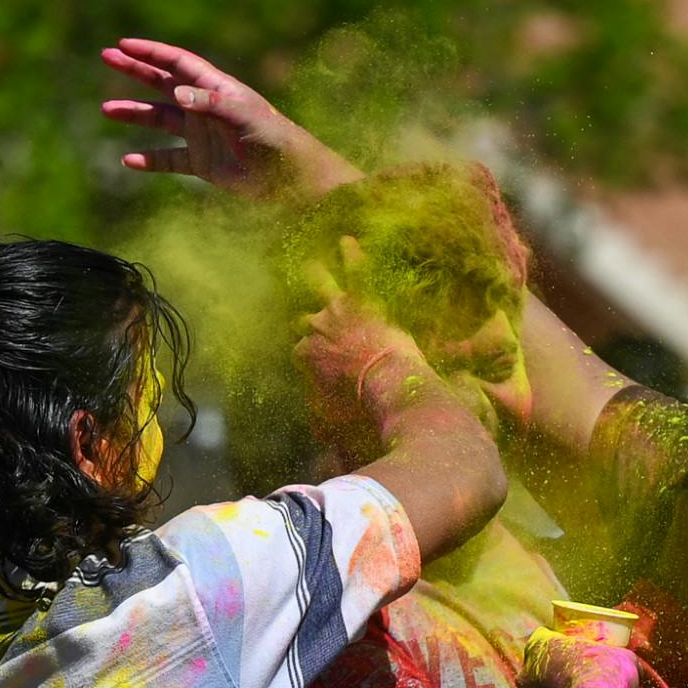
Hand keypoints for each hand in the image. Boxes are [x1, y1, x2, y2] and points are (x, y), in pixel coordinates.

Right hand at [101, 39, 361, 197]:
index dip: (152, 53)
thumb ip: (210, 104)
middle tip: (106, 56)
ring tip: (107, 109)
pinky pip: (170, 159)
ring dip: (135, 114)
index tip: (124, 45)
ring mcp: (202, 135)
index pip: (178, 63)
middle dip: (135, 70)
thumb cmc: (273, 140)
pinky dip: (150, 160)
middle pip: (163, 83)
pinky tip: (130, 161)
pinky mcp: (203, 163)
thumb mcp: (243, 117)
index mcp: (216, 89)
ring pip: (161, 120)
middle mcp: (205, 108)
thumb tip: (177, 94)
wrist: (290, 179)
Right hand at [291, 237, 431, 453]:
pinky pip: (355, 270)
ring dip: (313, 274)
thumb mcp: (332, 426)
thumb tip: (316, 446)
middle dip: (305, 316)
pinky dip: (352, 255)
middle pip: (303, 317)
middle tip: (303, 311)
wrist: (389, 391)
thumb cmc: (362, 413)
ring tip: (309, 262)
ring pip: (317, 283)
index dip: (306, 353)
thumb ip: (321, 428)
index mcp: (306, 358)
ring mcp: (337, 311)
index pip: (299, 350)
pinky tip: (349, 241)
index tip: (310, 356)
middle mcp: (315, 330)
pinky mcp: (363, 299)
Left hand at [520, 627, 640, 687]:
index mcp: (540, 644)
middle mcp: (527, 671)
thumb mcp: (625, 659)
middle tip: (582, 673)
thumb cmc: (606, 675)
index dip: (562, 641)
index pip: (545, 636)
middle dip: (558, 670)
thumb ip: (624, 660)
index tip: (578, 648)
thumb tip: (638, 670)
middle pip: (541, 666)